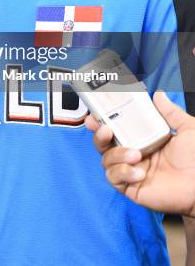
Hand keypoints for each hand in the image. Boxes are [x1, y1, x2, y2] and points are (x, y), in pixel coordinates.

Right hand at [85, 91, 194, 216]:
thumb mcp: (186, 129)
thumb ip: (170, 112)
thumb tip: (158, 95)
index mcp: (143, 139)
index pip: (118, 128)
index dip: (104, 121)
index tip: (96, 114)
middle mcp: (134, 154)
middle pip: (104, 144)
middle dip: (99, 136)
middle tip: (104, 129)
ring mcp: (131, 171)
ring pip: (106, 160)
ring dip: (116, 154)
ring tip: (136, 154)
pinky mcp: (131, 187)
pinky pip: (114, 177)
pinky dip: (123, 172)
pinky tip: (140, 172)